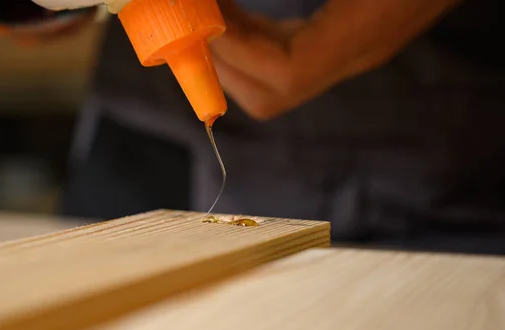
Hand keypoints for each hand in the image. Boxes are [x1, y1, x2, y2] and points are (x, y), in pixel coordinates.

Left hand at [211, 0, 461, 120]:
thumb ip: (277, 1)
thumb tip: (219, 7)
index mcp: (366, 30)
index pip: (286, 72)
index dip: (233, 50)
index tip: (197, 19)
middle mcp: (359, 52)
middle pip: (271, 95)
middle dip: (220, 63)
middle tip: (188, 22)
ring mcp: (354, 50)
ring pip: (275, 83)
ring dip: (230, 54)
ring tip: (203, 16)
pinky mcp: (347, 39)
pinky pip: (286, 58)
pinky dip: (251, 42)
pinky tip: (234, 13)